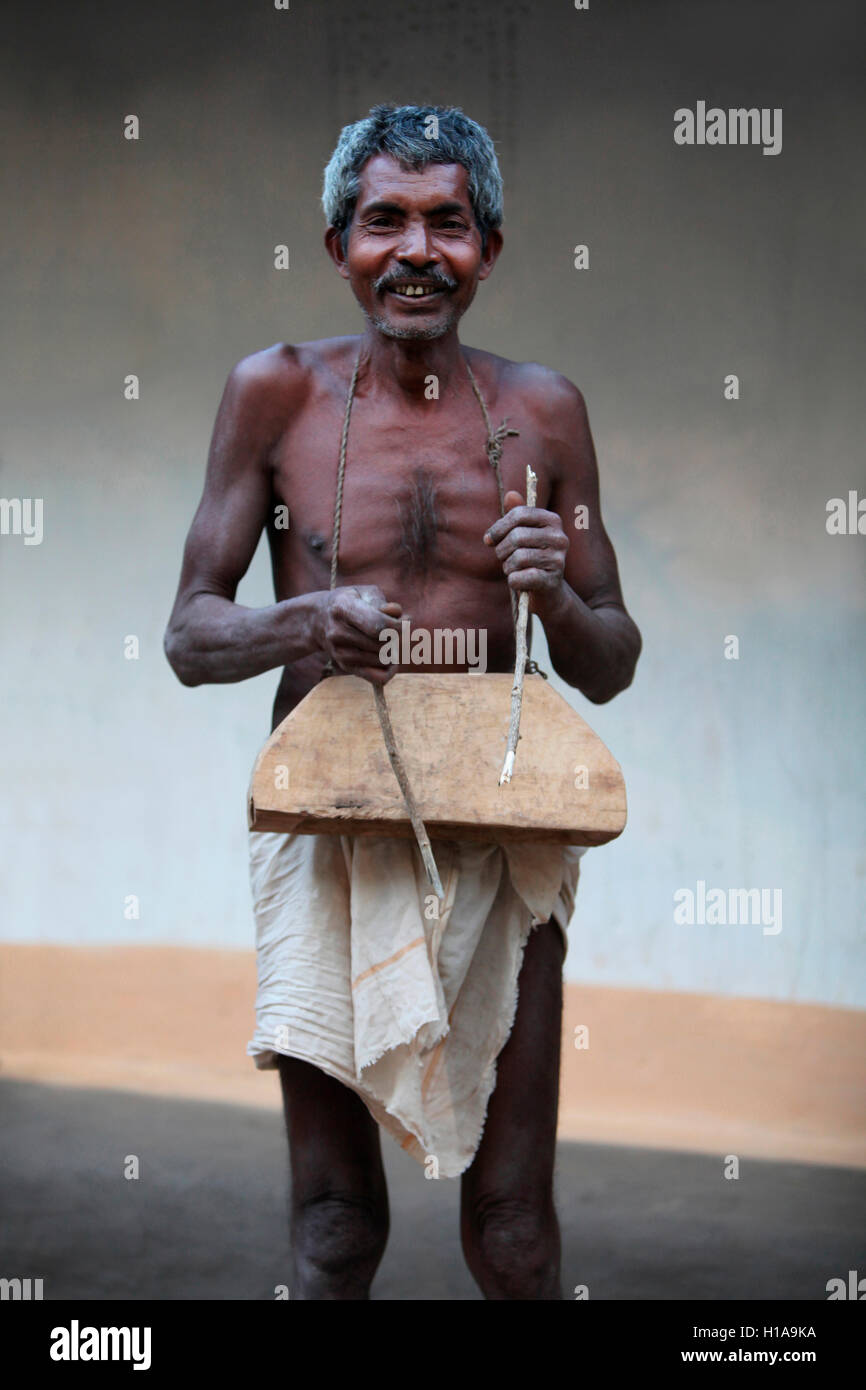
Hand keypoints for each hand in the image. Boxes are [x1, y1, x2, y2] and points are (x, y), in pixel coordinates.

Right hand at [317, 586, 402, 684]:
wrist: (319, 619)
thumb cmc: (350, 602)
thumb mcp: (363, 593)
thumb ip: (381, 602)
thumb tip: (397, 614)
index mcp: (343, 608)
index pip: (378, 625)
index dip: (398, 626)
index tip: (405, 621)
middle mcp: (338, 632)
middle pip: (382, 644)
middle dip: (397, 637)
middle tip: (398, 630)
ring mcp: (340, 652)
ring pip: (382, 660)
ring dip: (394, 651)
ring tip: (391, 639)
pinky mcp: (345, 666)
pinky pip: (377, 677)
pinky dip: (390, 671)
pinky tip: (392, 660)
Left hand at [483, 489, 568, 611]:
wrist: (548, 592)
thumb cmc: (530, 558)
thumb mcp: (523, 534)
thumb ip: (517, 514)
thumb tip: (510, 494)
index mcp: (553, 520)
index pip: (519, 514)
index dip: (498, 527)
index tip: (488, 540)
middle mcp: (560, 538)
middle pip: (517, 536)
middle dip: (501, 550)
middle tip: (503, 559)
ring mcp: (558, 560)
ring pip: (517, 558)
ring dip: (507, 567)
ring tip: (513, 570)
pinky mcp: (552, 581)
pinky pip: (520, 577)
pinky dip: (512, 581)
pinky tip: (517, 581)